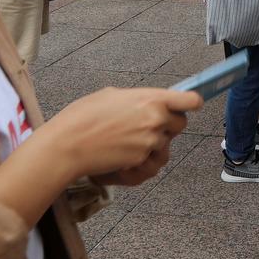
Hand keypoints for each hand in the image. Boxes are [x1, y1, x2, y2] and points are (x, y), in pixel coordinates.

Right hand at [37, 86, 200, 182]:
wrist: (67, 145)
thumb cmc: (83, 116)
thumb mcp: (112, 95)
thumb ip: (137, 99)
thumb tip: (147, 103)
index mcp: (151, 99)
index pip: (190, 101)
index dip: (191, 103)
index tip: (189, 105)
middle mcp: (156, 120)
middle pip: (180, 125)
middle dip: (167, 126)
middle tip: (146, 126)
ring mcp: (150, 142)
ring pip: (164, 145)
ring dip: (151, 145)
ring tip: (127, 142)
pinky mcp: (140, 161)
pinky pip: (151, 163)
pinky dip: (140, 162)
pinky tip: (122, 157)